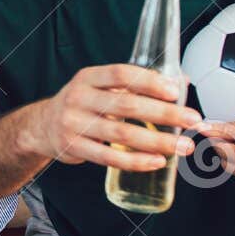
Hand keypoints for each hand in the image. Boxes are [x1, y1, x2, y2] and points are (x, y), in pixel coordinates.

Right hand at [26, 64, 198, 170]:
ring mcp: (74, 124)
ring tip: (184, 146)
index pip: (121, 74)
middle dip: (165, 114)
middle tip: (192, 120)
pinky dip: (136, 161)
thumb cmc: (83, 104)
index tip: (175, 90)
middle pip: (127, 105)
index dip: (149, 81)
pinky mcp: (74, 148)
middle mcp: (79, 98)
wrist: (42, 126)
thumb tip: (182, 80)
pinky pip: (110, 158)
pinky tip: (157, 161)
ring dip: (158, 141)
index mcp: (88, 77)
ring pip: (122, 135)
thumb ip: (136, 83)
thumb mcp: (100, 86)